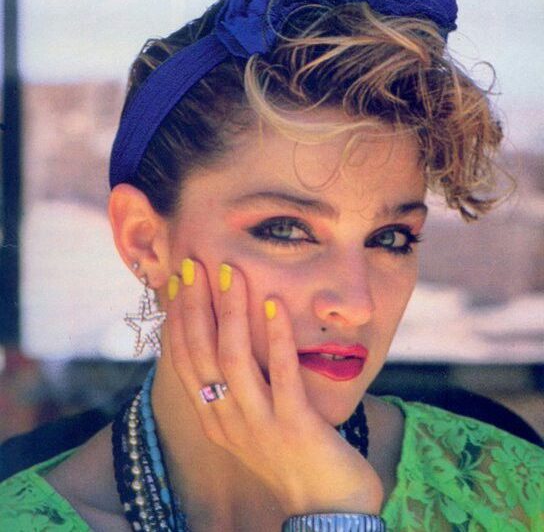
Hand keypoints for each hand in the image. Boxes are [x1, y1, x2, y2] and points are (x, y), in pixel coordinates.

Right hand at [168, 259, 383, 514]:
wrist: (326, 509)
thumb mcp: (252, 423)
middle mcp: (227, 420)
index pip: (185, 360)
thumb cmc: (290, 457)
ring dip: (231, 312)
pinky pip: (282, 375)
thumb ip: (237, 389)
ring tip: (232, 274)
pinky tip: (275, 304)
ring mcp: (259, 425)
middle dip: (195, 306)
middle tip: (195, 265)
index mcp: (213, 417)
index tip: (179, 283)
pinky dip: (277, 337)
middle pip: (201, 353)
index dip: (179, 319)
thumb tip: (228, 343)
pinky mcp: (295, 427)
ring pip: (234, 359)